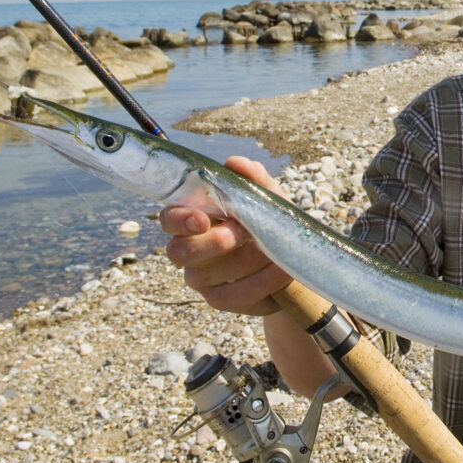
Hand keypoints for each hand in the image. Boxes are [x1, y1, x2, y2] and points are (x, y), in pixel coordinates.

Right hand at [159, 156, 291, 315]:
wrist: (293, 260)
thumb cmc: (271, 222)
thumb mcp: (268, 198)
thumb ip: (253, 180)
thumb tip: (235, 163)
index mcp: (193, 218)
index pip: (169, 218)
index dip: (181, 220)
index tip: (203, 219)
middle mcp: (188, 248)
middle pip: (180, 251)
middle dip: (212, 243)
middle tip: (242, 234)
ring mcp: (200, 277)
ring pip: (205, 275)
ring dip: (244, 261)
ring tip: (272, 251)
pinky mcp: (218, 299)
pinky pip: (230, 296)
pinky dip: (259, 283)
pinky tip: (280, 271)